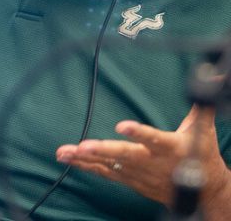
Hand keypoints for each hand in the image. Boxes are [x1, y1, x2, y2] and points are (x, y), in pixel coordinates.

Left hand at [56, 106, 228, 207]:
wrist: (204, 193)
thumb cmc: (201, 155)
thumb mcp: (203, 131)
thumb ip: (201, 107)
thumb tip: (208, 80)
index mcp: (170, 148)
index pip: (153, 139)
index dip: (139, 133)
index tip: (122, 125)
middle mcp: (152, 163)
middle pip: (126, 156)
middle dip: (103, 151)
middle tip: (83, 145)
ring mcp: (140, 174)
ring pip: (111, 167)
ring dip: (86, 159)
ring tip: (64, 152)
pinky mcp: (131, 181)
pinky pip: (107, 174)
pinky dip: (88, 167)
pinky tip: (71, 159)